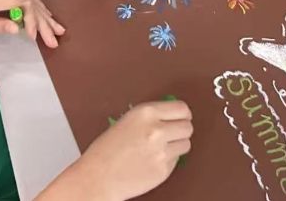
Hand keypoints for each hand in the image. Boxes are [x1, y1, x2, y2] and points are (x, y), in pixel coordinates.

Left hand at [0, 0, 64, 47]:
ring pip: (37, 2)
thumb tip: (15, 30)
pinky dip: (40, 7)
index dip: (34, 27)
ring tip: (59, 29)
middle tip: (56, 40)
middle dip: (47, 25)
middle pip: (37, 8)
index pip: (30, 12)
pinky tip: (45, 12)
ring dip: (48, 16)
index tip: (35, 40)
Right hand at [73, 101, 191, 200]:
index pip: (181, 108)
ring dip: (177, 145)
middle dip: (181, 130)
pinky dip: (169, 160)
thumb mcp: (128, 121)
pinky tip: (153, 160)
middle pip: (188, 127)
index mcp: (146, 113)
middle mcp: (156, 130)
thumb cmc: (106, 150)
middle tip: (172, 133)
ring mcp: (161, 151)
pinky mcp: (163, 170)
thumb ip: (152, 117)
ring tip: (160, 148)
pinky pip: (176, 161)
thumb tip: (172, 115)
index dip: (183, 114)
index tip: (182, 117)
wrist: (97, 177)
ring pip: (185, 144)